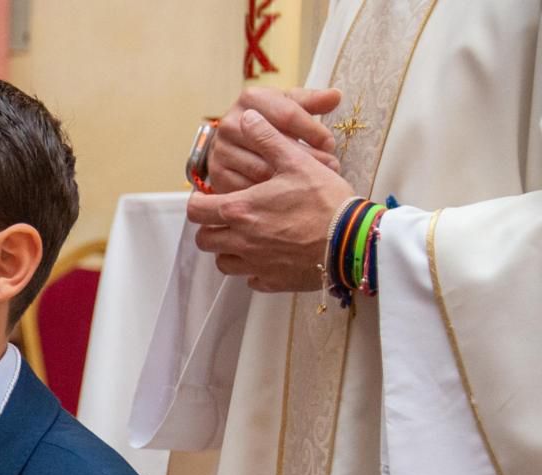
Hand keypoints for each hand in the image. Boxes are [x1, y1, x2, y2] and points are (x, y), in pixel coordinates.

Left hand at [189, 110, 357, 292]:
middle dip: (210, 228)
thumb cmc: (325, 201)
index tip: (208, 198)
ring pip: (223, 262)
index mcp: (240, 210)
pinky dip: (253, 269)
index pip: (196, 210)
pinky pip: (250, 279)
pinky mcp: (271, 281)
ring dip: (228, 249)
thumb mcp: (297, 161)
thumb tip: (249, 118)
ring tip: (246, 236)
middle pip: (204, 239)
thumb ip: (268, 139)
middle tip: (227, 217)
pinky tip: (268, 256)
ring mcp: (255, 265)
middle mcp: (240, 241)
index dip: (198, 202)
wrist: (351, 240)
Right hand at [208, 86, 342, 193]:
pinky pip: (248, 188)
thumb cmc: (270, 121)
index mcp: (250, 98)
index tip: (330, 144)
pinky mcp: (216, 174)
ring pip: (262, 169)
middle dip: (307, 157)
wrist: (235, 142)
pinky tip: (289, 194)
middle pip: (274, 144)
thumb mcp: (290, 106)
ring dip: (290, 179)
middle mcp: (230, 122)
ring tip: (314, 181)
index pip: (287, 114)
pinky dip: (270, 194)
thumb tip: (335, 96)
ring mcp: (221, 150)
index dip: (312, 131)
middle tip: (329, 166)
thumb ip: (312, 101)